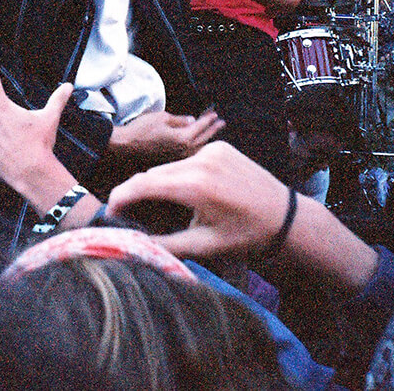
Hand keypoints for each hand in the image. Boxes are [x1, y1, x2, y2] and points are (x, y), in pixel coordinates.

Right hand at [107, 108, 223, 161]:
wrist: (125, 144)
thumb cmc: (141, 128)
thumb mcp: (162, 117)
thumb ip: (179, 120)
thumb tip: (191, 120)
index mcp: (182, 138)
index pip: (200, 127)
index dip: (208, 120)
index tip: (215, 114)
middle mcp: (182, 150)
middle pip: (202, 139)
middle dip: (212, 130)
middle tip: (221, 122)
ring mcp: (177, 157)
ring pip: (197, 148)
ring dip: (206, 139)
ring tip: (213, 132)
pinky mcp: (171, 160)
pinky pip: (189, 154)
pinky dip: (196, 147)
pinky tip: (197, 145)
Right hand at [107, 141, 289, 257]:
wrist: (284, 216)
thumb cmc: (246, 236)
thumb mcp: (204, 246)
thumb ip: (165, 245)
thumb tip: (132, 245)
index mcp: (195, 185)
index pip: (143, 184)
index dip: (120, 196)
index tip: (109, 210)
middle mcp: (201, 161)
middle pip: (153, 174)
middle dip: (136, 191)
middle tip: (127, 212)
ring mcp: (212, 150)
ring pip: (169, 166)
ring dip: (158, 183)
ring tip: (155, 205)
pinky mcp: (220, 147)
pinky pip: (188, 160)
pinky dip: (180, 174)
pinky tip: (186, 193)